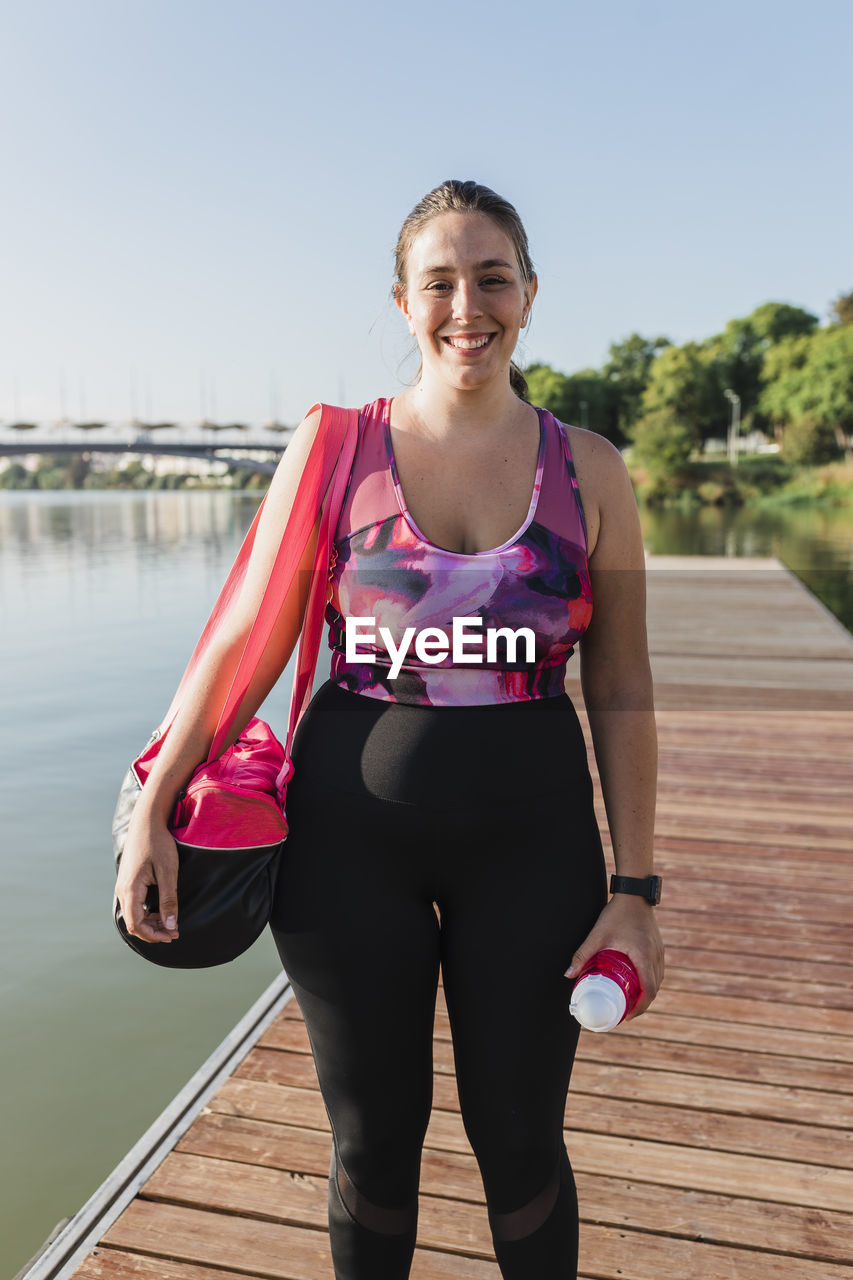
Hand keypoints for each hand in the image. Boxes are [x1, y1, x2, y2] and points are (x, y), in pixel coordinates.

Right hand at [115, 811, 179, 944]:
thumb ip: (169, 899)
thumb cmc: (158, 844)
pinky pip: (134, 905)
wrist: (146, 822)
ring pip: (133, 915)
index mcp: (130, 889)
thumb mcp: (168, 872)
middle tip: (174, 933)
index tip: (172, 935)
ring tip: (170, 924)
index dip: (154, 935)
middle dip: (153, 932)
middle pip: (133, 923)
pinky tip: (161, 912)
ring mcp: (123, 886)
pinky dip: (146, 914)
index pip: (136, 925)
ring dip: (150, 924)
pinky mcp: (128, 882)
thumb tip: (170, 925)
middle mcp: (122, 890)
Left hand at [565, 894, 664, 1020]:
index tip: (627, 1016)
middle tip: (626, 1012)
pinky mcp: (659, 946)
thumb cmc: (617, 913)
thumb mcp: (598, 935)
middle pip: (655, 989)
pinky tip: (640, 983)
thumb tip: (568, 974)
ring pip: (658, 980)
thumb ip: (583, 954)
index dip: (639, 1008)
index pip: (649, 990)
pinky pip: (658, 970)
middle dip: (642, 1004)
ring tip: (631, 1001)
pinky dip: (651, 981)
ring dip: (647, 993)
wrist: (634, 893)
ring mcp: (660, 951)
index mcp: (644, 956)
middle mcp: (656, 956)